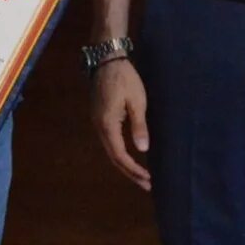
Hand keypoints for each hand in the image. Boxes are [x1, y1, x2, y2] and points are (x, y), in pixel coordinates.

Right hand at [94, 57, 152, 190]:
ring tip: (140, 175)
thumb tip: (142, 150)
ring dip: (125, 164)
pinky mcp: (99, 117)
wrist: (106, 59)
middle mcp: (98, 127)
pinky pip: (109, 141)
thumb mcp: (137, 101)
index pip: (120, 155)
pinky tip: (130, 156)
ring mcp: (97, 122)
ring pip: (110, 150)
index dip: (134, 169)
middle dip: (130, 172)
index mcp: (107, 125)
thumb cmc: (125, 78)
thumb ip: (139, 126)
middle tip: (147, 184)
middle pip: (113, 157)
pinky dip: (120, 152)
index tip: (148, 179)